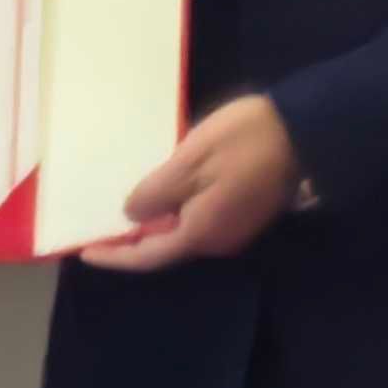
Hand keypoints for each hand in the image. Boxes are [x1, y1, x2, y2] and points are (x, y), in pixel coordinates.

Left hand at [78, 94, 303, 272]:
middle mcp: (218, 240)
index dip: (115, 257)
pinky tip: (160, 193)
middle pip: (165, 248)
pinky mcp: (244, 210)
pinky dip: (173, 212)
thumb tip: (130, 217)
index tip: (85, 252)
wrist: (303, 129)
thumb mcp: (189, 161)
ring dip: (153, 226)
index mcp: (201, 233)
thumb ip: (156, 193)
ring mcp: (234, 227)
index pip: (148, 256)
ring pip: (182, 232)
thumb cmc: (241, 141)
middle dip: (132, 241)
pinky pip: (198, 218)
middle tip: (99, 229)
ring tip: (123, 209)